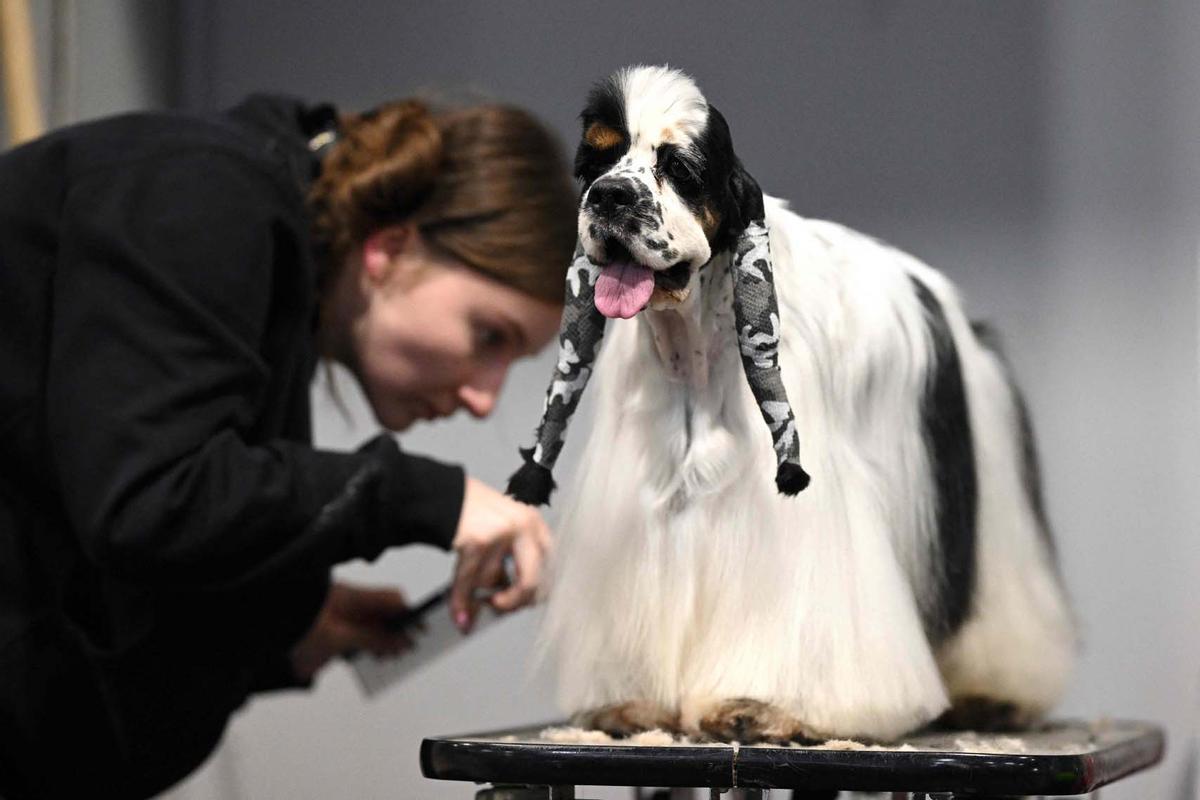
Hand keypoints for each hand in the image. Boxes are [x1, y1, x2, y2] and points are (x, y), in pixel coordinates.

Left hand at [289, 581, 413, 680]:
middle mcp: (349, 605)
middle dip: (396, 631)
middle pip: (382, 614)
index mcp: (353, 597)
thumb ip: (372, 637)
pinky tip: (370, 659)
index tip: (419, 630)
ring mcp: (339, 619)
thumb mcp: (339, 636)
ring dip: (382, 642)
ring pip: (371, 627)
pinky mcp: (331, 635)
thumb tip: (402, 639)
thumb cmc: (296, 627)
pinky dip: (366, 648)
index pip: (391, 599)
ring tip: (388, 657)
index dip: (407, 613)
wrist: (261, 637)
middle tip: (405, 649)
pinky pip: (357, 639)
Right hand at [450, 476, 551, 632]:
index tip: (526, 604)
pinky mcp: (478, 540)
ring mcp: (502, 532)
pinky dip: (461, 601)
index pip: (550, 568)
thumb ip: (514, 562)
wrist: (444, 495)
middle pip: (531, 582)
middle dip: (514, 603)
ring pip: (493, 582)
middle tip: (500, 608)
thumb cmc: (474, 513)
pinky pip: (469, 581)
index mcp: (535, 525)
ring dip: (478, 597)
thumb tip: (515, 602)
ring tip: (469, 600)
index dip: (538, 592)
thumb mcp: (505, 532)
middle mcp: (524, 526)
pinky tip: (460, 615)